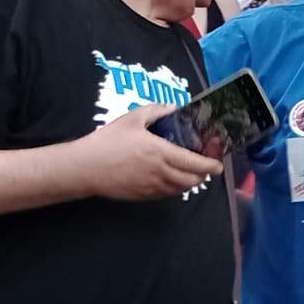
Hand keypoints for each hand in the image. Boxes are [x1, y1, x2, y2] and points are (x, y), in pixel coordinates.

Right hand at [74, 104, 223, 201]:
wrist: (85, 168)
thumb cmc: (109, 141)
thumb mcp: (133, 118)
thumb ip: (157, 111)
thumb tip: (174, 108)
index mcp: (161, 153)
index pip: (195, 164)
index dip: (211, 166)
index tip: (218, 164)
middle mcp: (161, 173)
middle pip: (192, 180)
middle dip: (204, 175)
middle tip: (206, 167)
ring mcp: (152, 187)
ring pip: (180, 189)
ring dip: (190, 182)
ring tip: (191, 172)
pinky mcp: (142, 196)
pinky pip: (166, 194)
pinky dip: (175, 188)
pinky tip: (171, 178)